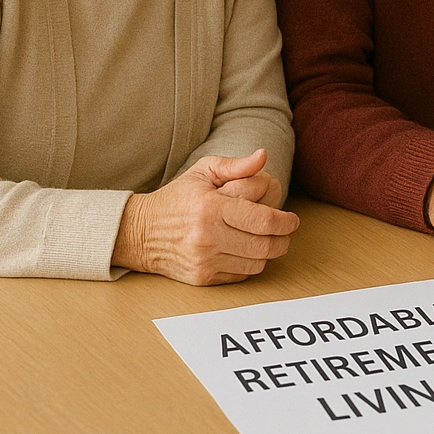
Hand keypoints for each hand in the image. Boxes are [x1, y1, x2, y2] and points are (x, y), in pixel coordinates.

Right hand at [112, 149, 299, 285]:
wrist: (140, 233)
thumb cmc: (178, 198)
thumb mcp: (203, 172)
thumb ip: (236, 165)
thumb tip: (263, 156)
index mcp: (212, 207)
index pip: (264, 220)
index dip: (286, 221)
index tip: (293, 219)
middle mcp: (208, 237)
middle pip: (265, 245)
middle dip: (284, 239)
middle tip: (286, 231)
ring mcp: (204, 260)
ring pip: (256, 264)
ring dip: (269, 253)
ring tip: (269, 240)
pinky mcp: (202, 278)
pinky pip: (241, 275)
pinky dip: (250, 265)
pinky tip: (247, 251)